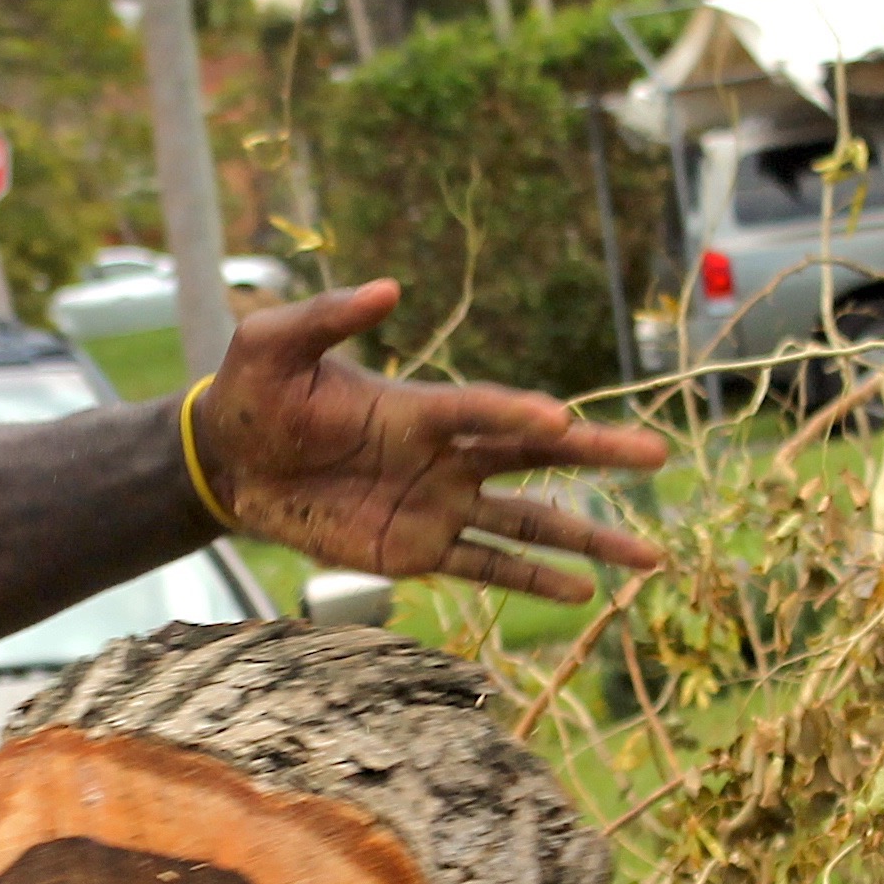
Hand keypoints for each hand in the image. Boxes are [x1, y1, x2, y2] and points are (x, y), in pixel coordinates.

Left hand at [190, 282, 668, 603]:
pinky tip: (580, 594)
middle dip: (596, 456)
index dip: (517, 415)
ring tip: (647, 555)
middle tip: (658, 454)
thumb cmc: (253, 392)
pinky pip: (485, 568)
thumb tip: (388, 289)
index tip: (561, 421)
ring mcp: (436, 506)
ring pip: (527, 523)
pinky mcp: (415, 550)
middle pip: (534, 458)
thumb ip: (327, 317)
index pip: (480, 411)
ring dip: (586, 538)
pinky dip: (531, 581)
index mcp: (417, 406)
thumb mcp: (274, 344)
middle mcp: (443, 456)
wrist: (226, 460)